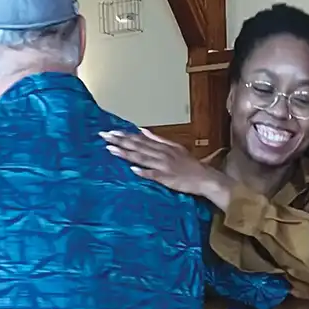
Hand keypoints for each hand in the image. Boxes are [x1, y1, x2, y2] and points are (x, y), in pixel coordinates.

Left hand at [100, 129, 228, 197]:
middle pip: (137, 146)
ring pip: (142, 158)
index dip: (124, 135)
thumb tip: (142, 130)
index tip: (111, 131)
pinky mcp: (167, 178)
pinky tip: (132, 170)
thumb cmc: (189, 164)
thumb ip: (158, 139)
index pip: (140, 139)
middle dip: (120, 141)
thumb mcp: (175, 147)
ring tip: (111, 149)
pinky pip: (153, 175)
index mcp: (163, 146)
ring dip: (126, 153)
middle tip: (104, 136)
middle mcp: (162, 154)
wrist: (204, 178)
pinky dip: (143, 172)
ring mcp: (164, 166)